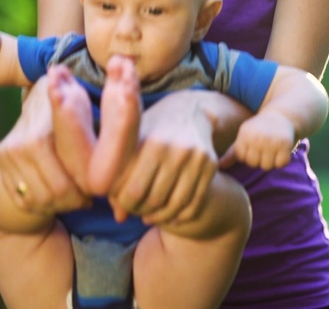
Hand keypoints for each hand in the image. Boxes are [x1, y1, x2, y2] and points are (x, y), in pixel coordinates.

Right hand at [0, 76, 90, 214]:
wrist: (38, 102)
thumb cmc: (72, 106)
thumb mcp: (85, 108)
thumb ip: (92, 129)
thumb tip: (109, 139)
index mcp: (43, 135)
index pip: (66, 179)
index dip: (85, 188)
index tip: (96, 189)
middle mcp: (20, 146)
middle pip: (55, 192)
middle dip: (75, 200)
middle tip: (88, 198)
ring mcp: (7, 155)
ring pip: (39, 200)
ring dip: (61, 204)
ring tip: (74, 198)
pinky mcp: (0, 165)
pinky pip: (25, 200)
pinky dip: (43, 205)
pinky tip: (56, 197)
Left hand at [107, 90, 218, 225]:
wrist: (188, 111)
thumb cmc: (150, 130)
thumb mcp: (131, 144)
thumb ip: (120, 179)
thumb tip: (119, 217)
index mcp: (151, 143)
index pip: (134, 191)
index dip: (126, 204)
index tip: (123, 204)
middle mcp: (175, 150)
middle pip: (155, 200)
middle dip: (142, 211)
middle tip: (137, 212)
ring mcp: (196, 158)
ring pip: (176, 205)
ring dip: (161, 217)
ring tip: (151, 216)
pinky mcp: (210, 165)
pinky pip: (195, 203)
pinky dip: (180, 215)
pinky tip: (169, 215)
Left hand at [233, 111, 295, 169]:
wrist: (280, 116)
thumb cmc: (257, 130)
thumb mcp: (243, 137)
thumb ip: (231, 153)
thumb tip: (218, 166)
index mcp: (244, 135)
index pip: (242, 159)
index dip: (248, 155)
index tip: (253, 146)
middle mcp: (257, 138)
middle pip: (253, 164)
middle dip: (258, 160)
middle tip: (264, 149)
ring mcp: (271, 141)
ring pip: (267, 166)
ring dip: (270, 162)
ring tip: (271, 150)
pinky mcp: (285, 144)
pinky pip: (281, 164)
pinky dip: (282, 161)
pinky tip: (281, 151)